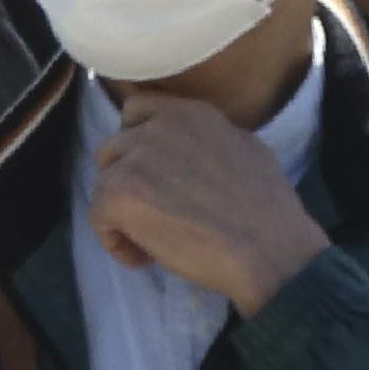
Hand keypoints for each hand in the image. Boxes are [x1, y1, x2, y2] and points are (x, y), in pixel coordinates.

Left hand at [89, 91, 328, 312]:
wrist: (269, 248)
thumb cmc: (270, 209)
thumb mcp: (247, 148)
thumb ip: (208, 138)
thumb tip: (189, 148)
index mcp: (188, 113)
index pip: (136, 110)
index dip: (135, 142)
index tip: (148, 172)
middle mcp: (157, 128)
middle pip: (113, 149)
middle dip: (126, 181)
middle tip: (151, 213)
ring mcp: (136, 160)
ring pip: (103, 184)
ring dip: (121, 213)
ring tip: (151, 242)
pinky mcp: (121, 195)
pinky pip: (98, 217)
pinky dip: (116, 242)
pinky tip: (144, 259)